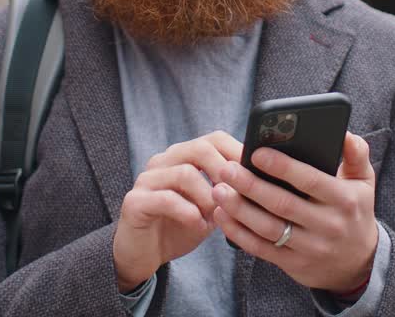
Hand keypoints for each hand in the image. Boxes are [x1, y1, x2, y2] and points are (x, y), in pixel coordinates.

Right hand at [113, 131, 243, 290]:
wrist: (143, 254)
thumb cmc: (179, 227)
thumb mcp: (209, 208)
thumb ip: (226, 193)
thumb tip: (258, 183)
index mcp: (181, 158)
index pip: (213, 139)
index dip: (237, 152)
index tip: (254, 174)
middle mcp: (163, 162)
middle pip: (199, 148)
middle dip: (225, 173)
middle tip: (236, 196)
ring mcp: (147, 179)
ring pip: (185, 173)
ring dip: (208, 198)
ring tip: (215, 218)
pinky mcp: (135, 201)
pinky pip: (167, 199)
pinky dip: (190, 213)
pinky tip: (199, 226)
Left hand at [212, 131, 377, 294]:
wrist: (358, 263)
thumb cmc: (354, 211)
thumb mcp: (364, 182)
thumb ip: (356, 154)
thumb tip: (344, 132)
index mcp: (344, 200)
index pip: (310, 181)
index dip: (282, 167)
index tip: (256, 153)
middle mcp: (328, 225)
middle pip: (283, 204)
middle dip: (251, 186)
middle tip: (227, 169)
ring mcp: (310, 248)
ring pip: (268, 228)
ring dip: (239, 210)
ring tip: (218, 190)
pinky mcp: (294, 264)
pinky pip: (261, 249)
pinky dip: (238, 233)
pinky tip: (222, 215)